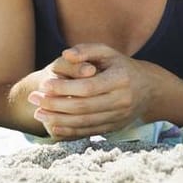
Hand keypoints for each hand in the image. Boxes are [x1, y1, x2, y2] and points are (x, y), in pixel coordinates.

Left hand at [26, 44, 150, 138]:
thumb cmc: (121, 66)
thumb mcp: (108, 52)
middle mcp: (121, 100)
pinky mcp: (114, 128)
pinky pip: (88, 132)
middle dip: (55, 104)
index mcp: (120, 79)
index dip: (64, 88)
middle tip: (34, 99)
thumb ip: (86, 50)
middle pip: (84, 107)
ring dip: (58, 119)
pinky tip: (51, 126)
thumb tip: (66, 54)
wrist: (148, 89)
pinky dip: (68, 131)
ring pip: (84, 122)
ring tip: (37, 113)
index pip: (88, 87)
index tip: (44, 84)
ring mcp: (118, 117)